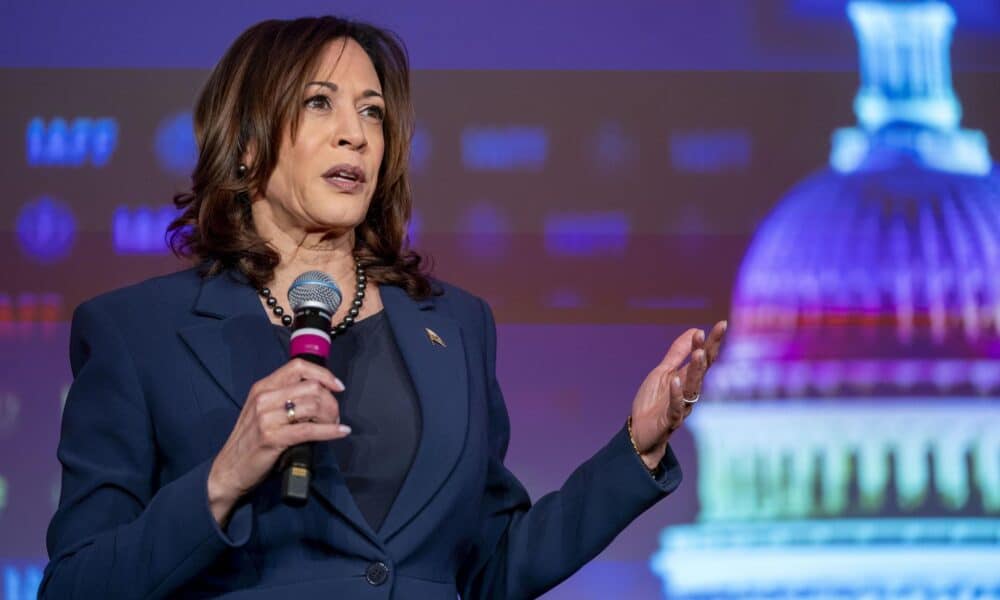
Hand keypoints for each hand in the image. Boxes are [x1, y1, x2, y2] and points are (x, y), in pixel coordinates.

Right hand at [207, 359, 349, 523]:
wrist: (228, 470)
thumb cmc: (250, 442)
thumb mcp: (263, 412)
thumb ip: (284, 399)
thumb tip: (319, 396)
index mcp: (262, 388)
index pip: (298, 367)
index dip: (323, 374)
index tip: (337, 387)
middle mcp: (264, 398)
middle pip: (312, 387)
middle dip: (331, 402)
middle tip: (334, 416)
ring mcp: (266, 418)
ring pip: (313, 406)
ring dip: (331, 417)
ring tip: (333, 426)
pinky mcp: (272, 438)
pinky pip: (309, 430)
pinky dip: (330, 431)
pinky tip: (340, 433)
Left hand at [629, 320, 726, 469]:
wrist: (640, 432)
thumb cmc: (653, 402)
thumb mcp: (662, 372)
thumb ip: (677, 354)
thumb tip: (694, 330)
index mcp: (687, 378)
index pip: (704, 357)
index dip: (712, 341)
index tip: (721, 324)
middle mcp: (689, 391)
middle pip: (702, 370)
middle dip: (707, 352)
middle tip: (710, 335)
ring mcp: (682, 406)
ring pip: (693, 387)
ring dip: (696, 370)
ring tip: (698, 353)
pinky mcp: (670, 420)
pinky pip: (676, 406)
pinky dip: (675, 394)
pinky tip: (675, 380)